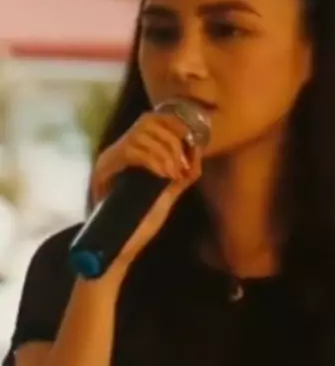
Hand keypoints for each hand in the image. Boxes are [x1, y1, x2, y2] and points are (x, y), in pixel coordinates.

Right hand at [91, 111, 201, 271]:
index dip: (174, 123)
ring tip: (174, 173)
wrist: (118, 247)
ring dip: (165, 152)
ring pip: (141, 135)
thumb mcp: (166, 196)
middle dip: (173, 140)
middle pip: (148, 121)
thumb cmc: (140, 225)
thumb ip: (179, 178)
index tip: (192, 141)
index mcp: (131, 153)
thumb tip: (197, 159)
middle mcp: (118, 151)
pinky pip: (133, 152)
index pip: (152, 119)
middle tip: (183, 163)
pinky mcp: (106, 171)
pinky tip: (163, 174)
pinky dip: (153, 160)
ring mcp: (110, 159)